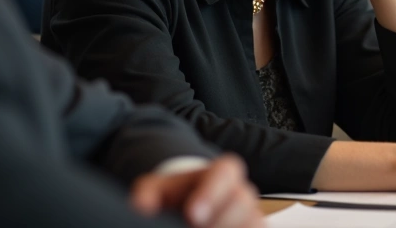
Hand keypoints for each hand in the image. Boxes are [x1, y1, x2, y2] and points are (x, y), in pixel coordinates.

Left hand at [130, 156, 261, 227]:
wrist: (189, 207)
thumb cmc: (176, 197)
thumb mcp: (156, 190)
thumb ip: (147, 194)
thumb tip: (141, 206)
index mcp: (222, 173)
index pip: (226, 173)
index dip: (212, 192)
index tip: (192, 214)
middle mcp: (243, 192)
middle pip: (242, 203)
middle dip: (220, 221)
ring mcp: (252, 215)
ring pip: (254, 222)